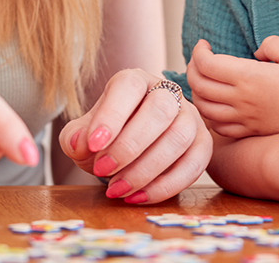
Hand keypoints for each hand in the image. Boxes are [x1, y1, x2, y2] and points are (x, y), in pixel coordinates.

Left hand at [59, 69, 211, 203]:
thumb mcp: (84, 134)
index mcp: (135, 81)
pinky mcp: (203, 144)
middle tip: (103, 170)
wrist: (132, 149)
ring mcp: (190, 117)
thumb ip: (75, 137)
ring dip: (146, 170)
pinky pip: (194, 165)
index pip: (129, 87)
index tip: (93, 145)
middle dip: (129, 146)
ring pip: (179, 138)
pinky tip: (138, 197)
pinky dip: (165, 186)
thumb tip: (80, 144)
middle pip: (160, 110)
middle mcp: (168, 93)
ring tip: (117, 189)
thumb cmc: (109, 136)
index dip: (112, 115)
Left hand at [187, 36, 278, 137]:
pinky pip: (217, 126)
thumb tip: (254, 52)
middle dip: (192, 68)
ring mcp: (243, 118)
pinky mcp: (248, 130)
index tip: (203, 44)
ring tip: (203, 80)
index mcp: (250, 77)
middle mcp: (241, 99)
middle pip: (198, 85)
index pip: (207, 64)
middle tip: (199, 60)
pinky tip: (213, 104)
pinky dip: (207, 114)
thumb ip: (270, 44)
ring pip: (203, 107)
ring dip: (196, 92)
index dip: (198, 52)